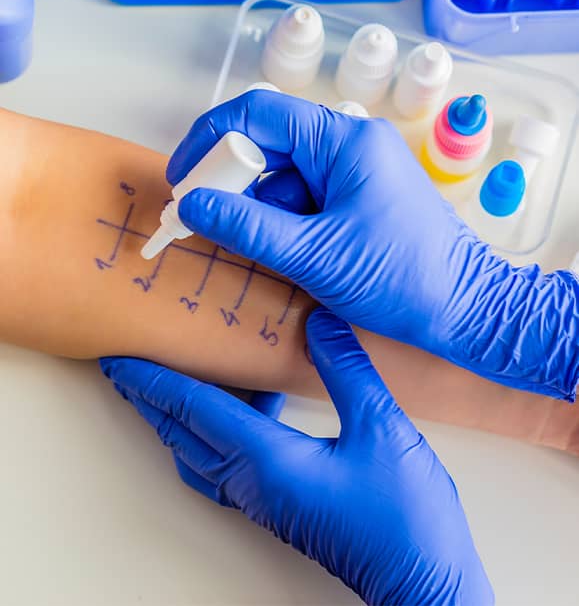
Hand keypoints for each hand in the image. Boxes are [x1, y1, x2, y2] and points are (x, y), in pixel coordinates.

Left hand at [101, 308, 493, 605]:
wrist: (420, 581)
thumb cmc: (402, 517)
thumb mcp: (381, 429)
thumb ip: (347, 370)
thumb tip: (319, 322)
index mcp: (267, 460)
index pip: (193, 410)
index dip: (153, 380)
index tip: (120, 359)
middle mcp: (253, 481)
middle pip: (183, 434)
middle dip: (151, 398)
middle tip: (130, 368)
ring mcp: (264, 497)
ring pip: (201, 450)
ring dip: (183, 415)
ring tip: (186, 378)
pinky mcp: (279, 503)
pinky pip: (227, 461)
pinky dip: (220, 429)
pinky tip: (260, 405)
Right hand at [168, 91, 578, 400]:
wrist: (466, 311)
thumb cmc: (401, 279)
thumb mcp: (313, 255)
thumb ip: (246, 227)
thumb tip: (190, 205)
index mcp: (345, 141)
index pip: (260, 113)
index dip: (211, 140)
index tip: (183, 179)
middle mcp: (352, 145)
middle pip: (271, 146)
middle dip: (237, 186)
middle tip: (211, 224)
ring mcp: (358, 172)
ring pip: (286, 179)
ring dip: (264, 212)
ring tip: (274, 254)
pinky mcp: (361, 197)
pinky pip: (308, 199)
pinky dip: (287, 224)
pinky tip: (294, 256)